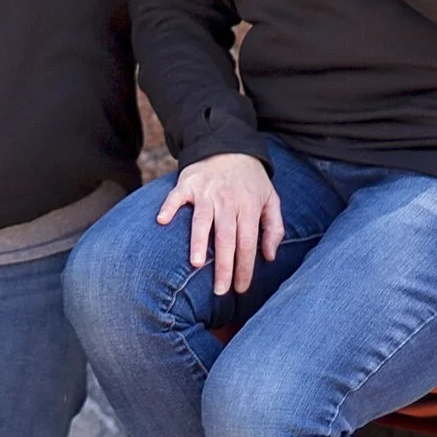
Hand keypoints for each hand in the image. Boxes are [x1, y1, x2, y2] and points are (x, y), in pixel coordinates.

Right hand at [157, 153, 281, 293]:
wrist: (230, 145)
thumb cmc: (251, 180)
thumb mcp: (271, 200)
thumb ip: (274, 228)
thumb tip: (269, 257)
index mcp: (250, 206)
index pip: (247, 243)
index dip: (245, 267)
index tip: (240, 288)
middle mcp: (228, 200)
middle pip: (226, 237)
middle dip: (224, 266)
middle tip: (220, 290)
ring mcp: (206, 191)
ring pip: (202, 220)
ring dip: (199, 241)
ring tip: (196, 264)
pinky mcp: (188, 183)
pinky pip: (176, 197)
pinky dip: (168, 207)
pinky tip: (162, 221)